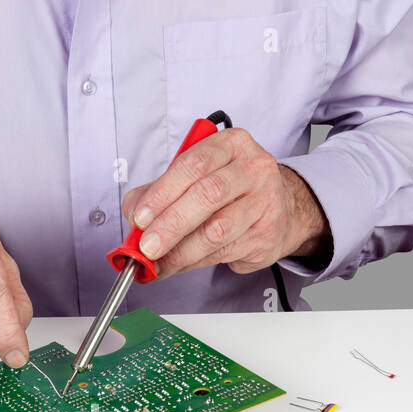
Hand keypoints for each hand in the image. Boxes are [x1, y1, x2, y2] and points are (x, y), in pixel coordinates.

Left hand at [120, 127, 329, 277]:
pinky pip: (224, 252)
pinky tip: (180, 265)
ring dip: (182, 251)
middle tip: (148, 246)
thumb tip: (133, 217)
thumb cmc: (229, 190)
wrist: (278, 209)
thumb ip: (157, 191)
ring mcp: (265, 202)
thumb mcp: (193, 177)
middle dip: (171, 225)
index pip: (193, 164)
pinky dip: (195, 262)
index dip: (163, 193)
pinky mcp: (267, 234)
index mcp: (231, 144)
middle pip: (208, 195)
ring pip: (217, 230)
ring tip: (161, 262)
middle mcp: (253, 169)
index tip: (140, 218)